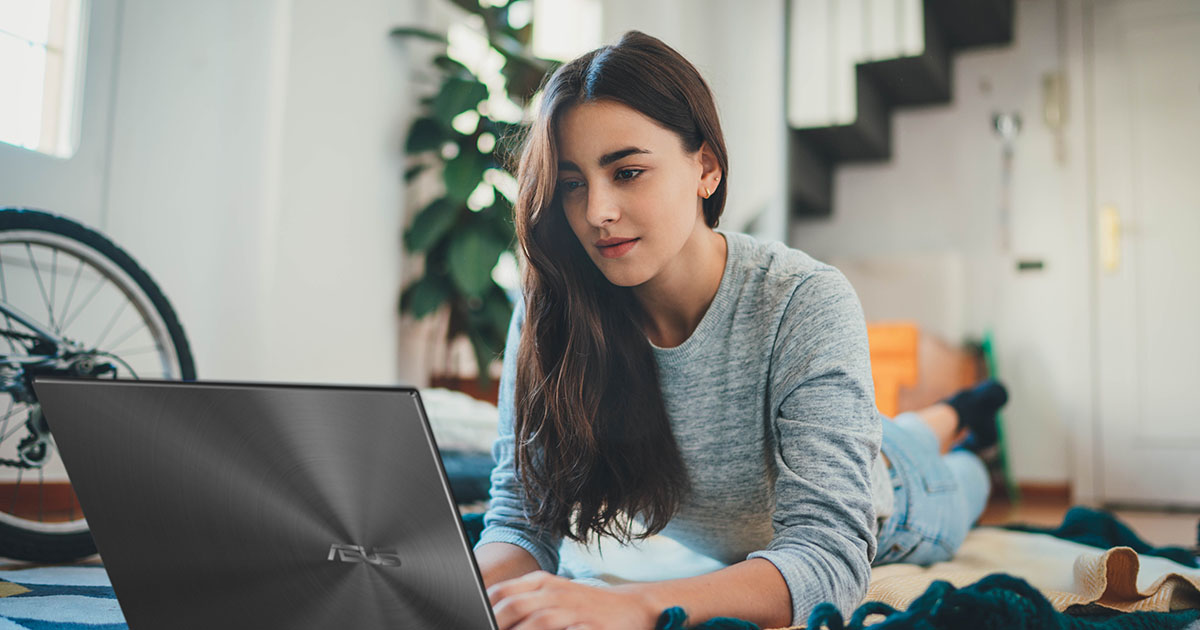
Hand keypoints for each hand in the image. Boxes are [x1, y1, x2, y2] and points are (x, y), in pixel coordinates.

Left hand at [487, 570, 660, 629]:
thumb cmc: (585, 607)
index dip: (482, 606)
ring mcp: (572, 610)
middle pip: (513, 606)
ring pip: (537, 622)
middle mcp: (554, 593)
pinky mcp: (589, 627)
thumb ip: (523, 604)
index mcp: (541, 583)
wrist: (634, 608)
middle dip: (494, 622)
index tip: (470, 616)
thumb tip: (491, 615)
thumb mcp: (553, 597)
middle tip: (480, 628)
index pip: (500, 592)